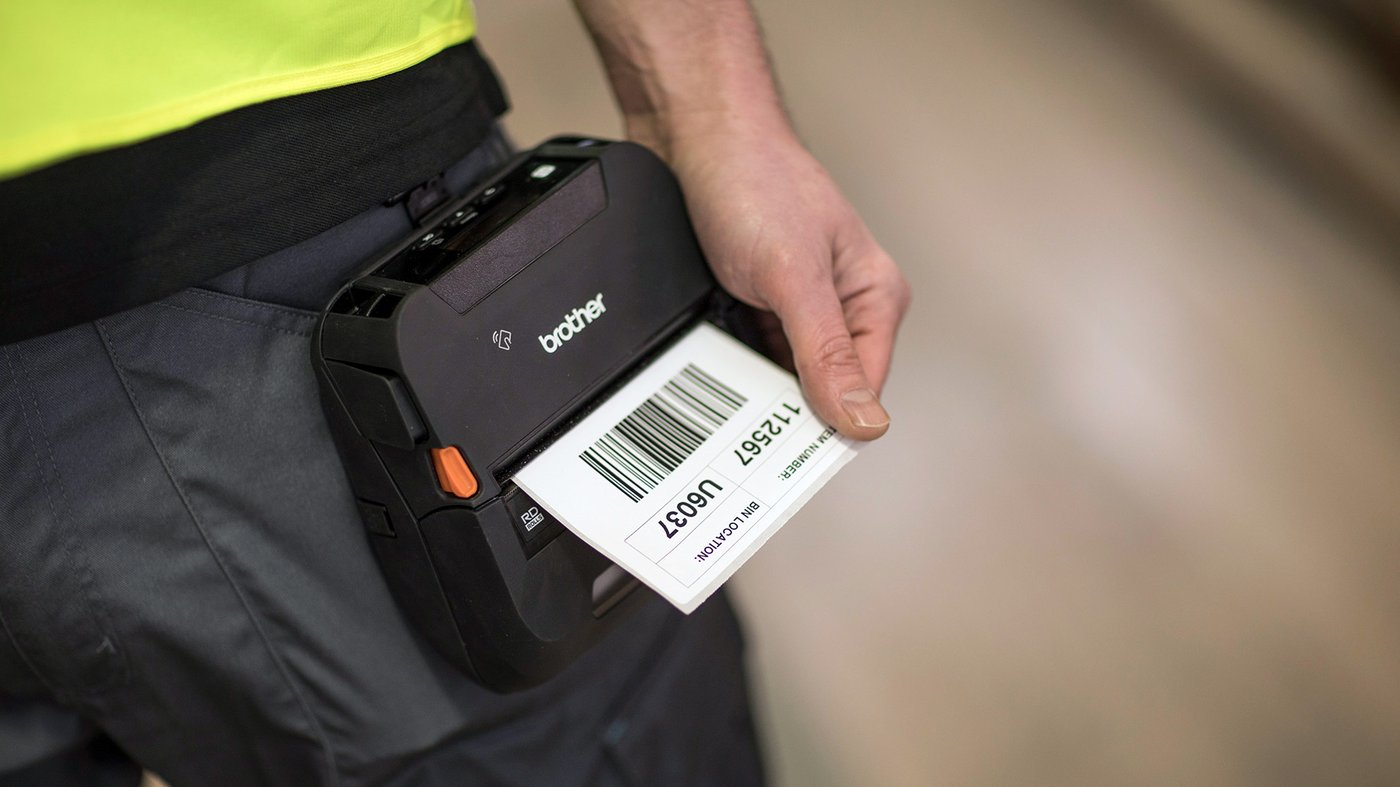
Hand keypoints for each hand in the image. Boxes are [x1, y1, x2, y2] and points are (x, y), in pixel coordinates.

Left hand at [655, 125, 909, 440]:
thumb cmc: (754, 180)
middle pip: (819, 391)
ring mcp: (794, 305)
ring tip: (718, 389)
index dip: (824, 425)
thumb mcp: (793, 275)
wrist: (693, 133)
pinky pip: (744, 355)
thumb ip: (825, 351)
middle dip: (781, 408)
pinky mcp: (754, 301)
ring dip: (748, 386)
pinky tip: (705, 365)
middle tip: (739, 428)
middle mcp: (839, 306)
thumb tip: (862, 419)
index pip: (861, 394)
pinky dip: (724, 363)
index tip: (781, 454)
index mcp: (873, 298)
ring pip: (777, 378)